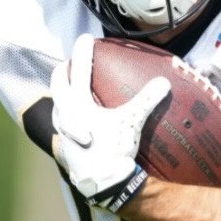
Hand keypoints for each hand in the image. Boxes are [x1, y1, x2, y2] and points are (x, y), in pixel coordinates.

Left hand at [50, 33, 170, 212]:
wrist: (103, 183)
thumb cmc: (114, 150)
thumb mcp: (132, 122)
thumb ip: (147, 100)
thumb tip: (164, 82)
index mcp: (77, 103)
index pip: (79, 69)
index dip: (83, 51)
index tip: (86, 37)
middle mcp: (64, 113)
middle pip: (58, 82)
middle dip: (64, 68)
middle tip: (72, 60)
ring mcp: (61, 130)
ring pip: (56, 102)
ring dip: (62, 91)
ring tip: (71, 87)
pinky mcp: (64, 144)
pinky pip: (60, 121)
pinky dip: (66, 112)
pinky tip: (75, 118)